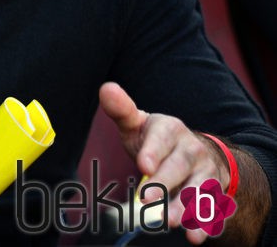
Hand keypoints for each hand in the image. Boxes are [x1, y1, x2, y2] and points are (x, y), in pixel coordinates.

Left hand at [98, 82, 228, 243]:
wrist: (194, 151)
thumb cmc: (155, 139)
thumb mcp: (138, 124)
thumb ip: (121, 110)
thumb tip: (106, 88)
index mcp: (170, 129)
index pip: (161, 138)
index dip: (153, 152)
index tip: (143, 165)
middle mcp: (191, 149)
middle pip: (179, 167)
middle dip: (164, 184)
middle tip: (146, 200)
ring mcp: (205, 171)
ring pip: (198, 189)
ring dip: (185, 206)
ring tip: (170, 221)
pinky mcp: (214, 192)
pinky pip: (210, 209)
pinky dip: (204, 223)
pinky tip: (194, 236)